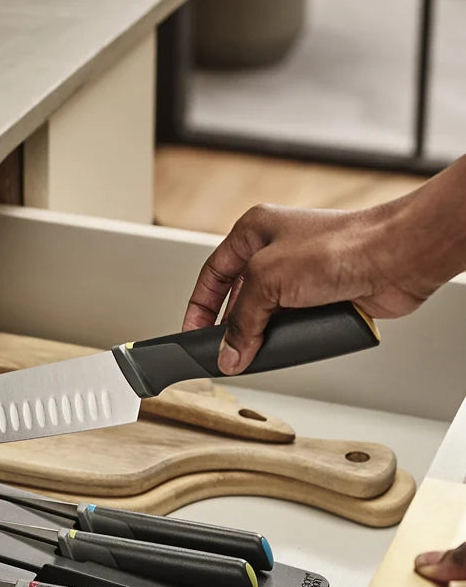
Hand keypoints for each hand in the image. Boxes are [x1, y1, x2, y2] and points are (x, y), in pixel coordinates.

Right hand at [182, 201, 437, 374]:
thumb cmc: (340, 245)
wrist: (396, 258)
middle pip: (238, 299)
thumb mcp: (268, 280)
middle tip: (220, 353)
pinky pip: (293, 327)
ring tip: (251, 355)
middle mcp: (276, 252)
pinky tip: (283, 349)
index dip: (199, 308)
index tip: (191, 335)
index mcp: (255, 231)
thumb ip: (241, 321)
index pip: (213, 275)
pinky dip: (286, 341)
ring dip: (259, 337)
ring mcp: (300, 277)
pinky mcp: (322, 299)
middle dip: (229, 328)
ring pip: (266, 316)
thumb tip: (228, 354)